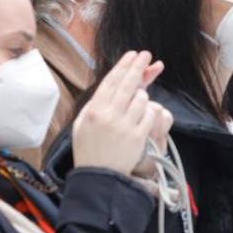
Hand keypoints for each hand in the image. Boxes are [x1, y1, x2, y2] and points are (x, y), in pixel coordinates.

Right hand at [73, 51, 167, 174]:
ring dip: (143, 97)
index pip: (111, 81)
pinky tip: (145, 114)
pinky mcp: (138, 137)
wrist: (98, 177)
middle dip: (138, 66)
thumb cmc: (89, 149)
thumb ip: (96, 103)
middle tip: (146, 55)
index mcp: (93, 110)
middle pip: (127, 84)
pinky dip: (150, 112)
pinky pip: (150, 115)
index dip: (123, 66)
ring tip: (137, 103)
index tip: (133, 55)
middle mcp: (108, 115)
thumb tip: (112, 83)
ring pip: (142, 98)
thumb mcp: (82, 123)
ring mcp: (124, 126)